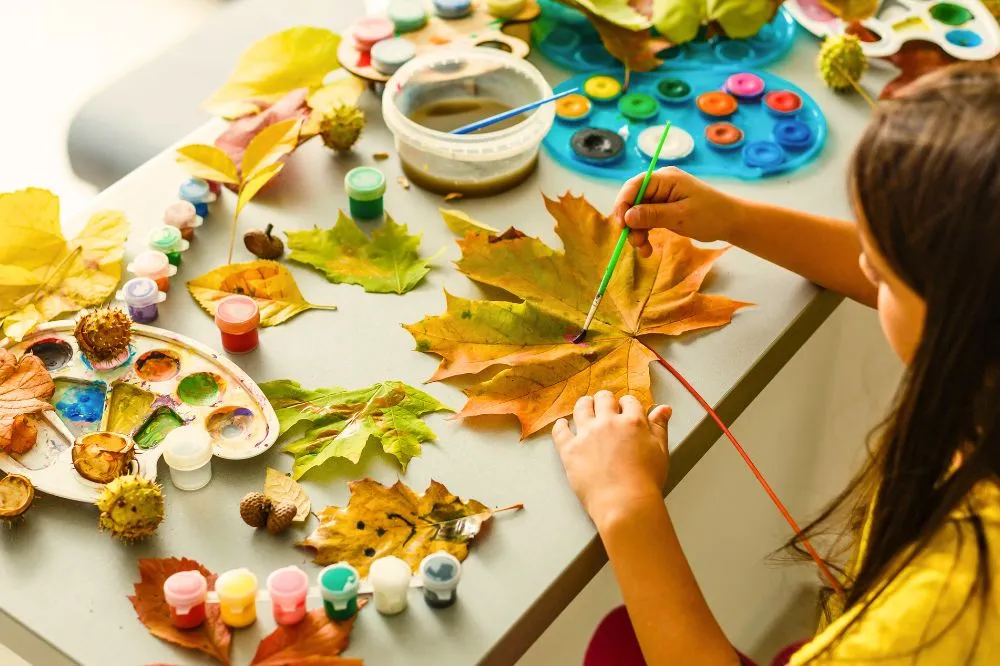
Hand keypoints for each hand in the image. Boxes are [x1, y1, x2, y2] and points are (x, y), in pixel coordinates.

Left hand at [552, 391, 672, 523]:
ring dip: (584, 405)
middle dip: (605, 400)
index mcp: (632, 422)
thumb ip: (660, 427)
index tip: (624, 409)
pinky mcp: (570, 450)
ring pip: (581, 408)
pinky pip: (560, 430)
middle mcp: (608, 423)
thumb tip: (663, 409)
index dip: (627, 404)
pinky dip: (560, 426)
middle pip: (603, 399)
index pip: (629, 401)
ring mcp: (586, 435)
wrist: (625, 503)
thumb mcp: (660, 451)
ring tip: (585, 407)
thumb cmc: (646, 482)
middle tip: (604, 406)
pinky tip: (562, 425)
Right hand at [611, 167, 743, 256]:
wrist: (731, 221)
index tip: (621, 226)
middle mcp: (660, 184)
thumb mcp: (681, 216)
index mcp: (665, 179)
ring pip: (637, 213)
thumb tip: (627, 217)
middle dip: (630, 222)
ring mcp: (661, 196)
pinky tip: (647, 248)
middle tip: (634, 242)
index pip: (634, 186)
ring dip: (636, 232)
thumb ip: (653, 215)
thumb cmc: (711, 215)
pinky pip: (646, 219)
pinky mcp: (663, 208)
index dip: (623, 204)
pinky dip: (644, 233)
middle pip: (633, 200)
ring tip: (644, 250)